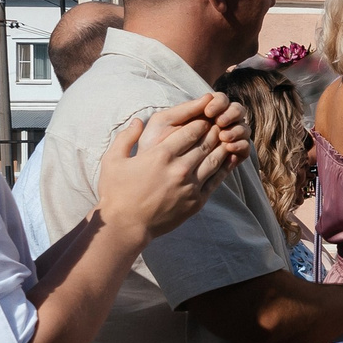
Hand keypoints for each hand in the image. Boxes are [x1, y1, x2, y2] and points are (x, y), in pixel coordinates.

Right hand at [95, 95, 243, 241]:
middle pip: (206, 143)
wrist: (126, 225)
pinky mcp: (197, 201)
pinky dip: (225, 167)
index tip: (205, 116)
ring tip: (227, 137)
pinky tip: (229, 159)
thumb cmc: (116, 192)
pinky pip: (216, 180)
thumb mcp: (113, 160)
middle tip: (222, 122)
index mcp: (161, 155)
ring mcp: (190, 186)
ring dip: (223, 146)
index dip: (201, 121)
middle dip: (215, 130)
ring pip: (215, 160)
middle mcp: (179, 169)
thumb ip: (126, 137)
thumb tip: (138, 120)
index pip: (190, 131)